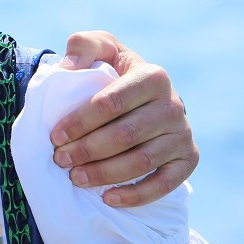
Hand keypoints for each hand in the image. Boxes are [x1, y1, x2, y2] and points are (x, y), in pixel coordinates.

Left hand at [49, 31, 195, 206]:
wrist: (141, 92)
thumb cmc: (112, 69)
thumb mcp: (98, 47)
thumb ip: (82, 45)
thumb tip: (68, 66)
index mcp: (152, 76)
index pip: (111, 103)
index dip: (80, 121)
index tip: (55, 136)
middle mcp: (173, 105)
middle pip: (125, 135)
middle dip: (87, 150)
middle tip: (60, 160)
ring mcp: (183, 134)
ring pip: (142, 161)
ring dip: (105, 174)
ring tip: (75, 178)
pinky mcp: (189, 159)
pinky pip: (166, 184)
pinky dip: (137, 195)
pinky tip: (109, 198)